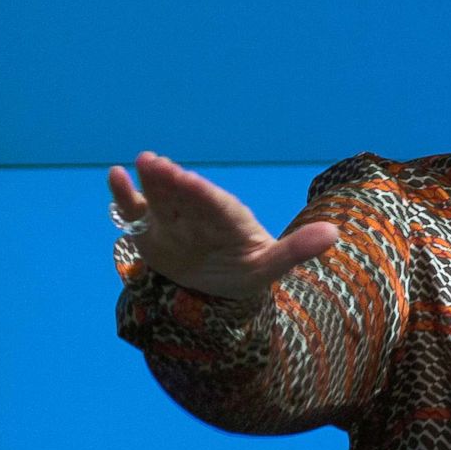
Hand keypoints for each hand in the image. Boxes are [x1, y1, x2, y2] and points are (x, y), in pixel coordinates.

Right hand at [108, 151, 339, 303]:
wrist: (218, 286)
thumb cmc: (247, 270)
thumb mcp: (271, 265)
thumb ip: (297, 249)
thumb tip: (335, 234)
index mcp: (230, 219)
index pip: (217, 206)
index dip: (203, 195)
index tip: (192, 183)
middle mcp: (201, 213)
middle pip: (186, 197)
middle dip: (173, 182)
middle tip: (156, 163)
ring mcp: (175, 218)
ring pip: (162, 198)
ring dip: (151, 182)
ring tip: (141, 163)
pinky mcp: (152, 227)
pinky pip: (136, 210)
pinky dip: (125, 195)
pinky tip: (115, 176)